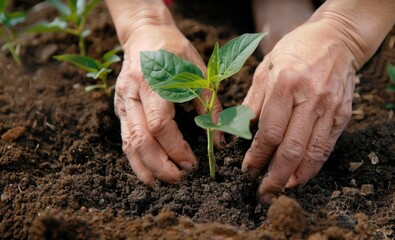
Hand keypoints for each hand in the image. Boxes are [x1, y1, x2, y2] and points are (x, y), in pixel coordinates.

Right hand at [114, 23, 222, 184]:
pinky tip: (148, 170)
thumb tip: (218, 140)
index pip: (159, 124)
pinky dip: (136, 158)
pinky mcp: (119, 108)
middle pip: (140, 139)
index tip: (190, 163)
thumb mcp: (199, 71)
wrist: (145, 34)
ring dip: (144, 167)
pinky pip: (125, 138)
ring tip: (160, 183)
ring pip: (127, 143)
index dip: (175, 148)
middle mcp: (132, 93)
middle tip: (178, 179)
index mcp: (153, 81)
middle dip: (159, 165)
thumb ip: (210, 105)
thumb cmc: (175, 51)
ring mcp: (122, 101)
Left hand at [242, 21, 355, 203]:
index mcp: (286, 84)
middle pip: (291, 148)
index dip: (257, 156)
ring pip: (312, 153)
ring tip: (281, 191)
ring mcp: (330, 108)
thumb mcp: (266, 67)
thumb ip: (253, 100)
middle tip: (263, 194)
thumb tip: (238, 131)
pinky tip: (300, 177)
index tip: (248, 171)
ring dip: (295, 178)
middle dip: (275, 177)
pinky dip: (313, 166)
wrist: (337, 39)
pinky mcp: (343, 115)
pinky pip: (327, 147)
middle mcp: (310, 98)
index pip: (269, 132)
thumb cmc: (295, 51)